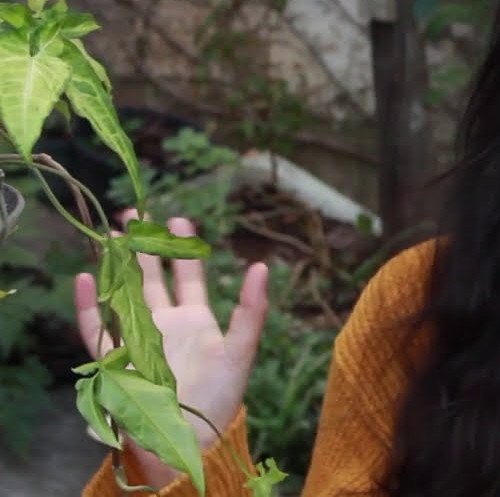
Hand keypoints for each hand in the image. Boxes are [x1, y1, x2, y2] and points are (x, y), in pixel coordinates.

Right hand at [74, 210, 268, 484]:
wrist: (190, 438)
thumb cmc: (219, 398)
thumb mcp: (240, 350)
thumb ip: (251, 310)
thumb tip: (262, 266)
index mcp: (194, 320)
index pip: (187, 276)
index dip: (182, 250)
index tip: (177, 221)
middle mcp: (164, 325)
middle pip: (151, 278)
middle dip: (144, 248)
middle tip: (136, 214)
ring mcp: (137, 340)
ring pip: (123, 295)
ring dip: (116, 267)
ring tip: (112, 237)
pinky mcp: (114, 360)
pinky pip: (96, 328)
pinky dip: (88, 304)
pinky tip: (84, 278)